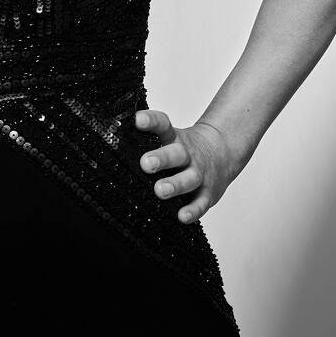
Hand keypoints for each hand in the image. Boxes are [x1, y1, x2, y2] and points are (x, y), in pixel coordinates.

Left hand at [135, 109, 238, 224]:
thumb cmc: (186, 149)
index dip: (151, 121)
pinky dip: (192, 210)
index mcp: (175, 138)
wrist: (224, 151)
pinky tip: (182, 216)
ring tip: (160, 190)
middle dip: (161, 158)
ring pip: (188, 178)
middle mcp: (188, 154)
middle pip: (176, 153)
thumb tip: (110, 144)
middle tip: (145, 163)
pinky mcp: (208, 193)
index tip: (137, 120)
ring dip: (175, 185)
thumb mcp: (170, 138)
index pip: (163, 125)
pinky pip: (200, 203)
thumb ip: (147, 142)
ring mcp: (199, 173)